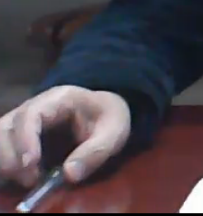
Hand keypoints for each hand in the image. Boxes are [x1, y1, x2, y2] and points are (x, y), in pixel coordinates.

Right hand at [0, 86, 130, 187]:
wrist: (105, 113)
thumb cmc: (108, 118)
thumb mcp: (114, 132)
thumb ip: (96, 151)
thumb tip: (69, 174)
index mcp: (59, 98)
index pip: (31, 114)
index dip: (25, 139)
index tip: (31, 165)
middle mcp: (35, 107)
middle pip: (6, 127)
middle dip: (11, 156)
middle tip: (31, 180)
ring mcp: (24, 122)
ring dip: (5, 162)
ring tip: (28, 180)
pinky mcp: (19, 138)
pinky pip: (2, 149)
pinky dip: (6, 165)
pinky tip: (21, 178)